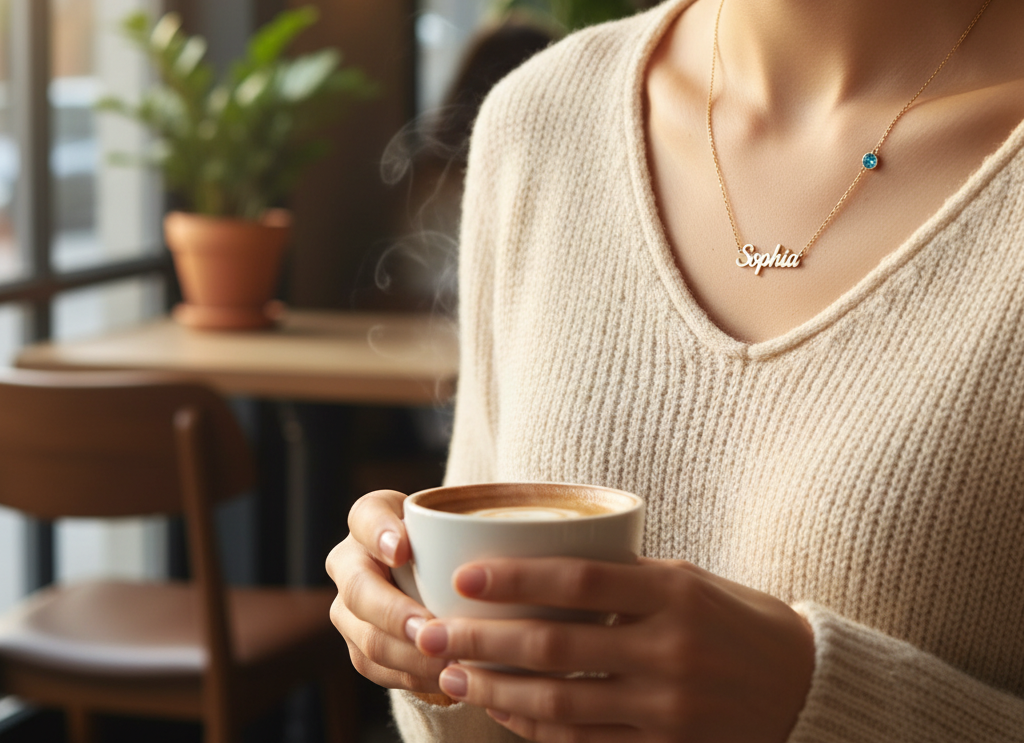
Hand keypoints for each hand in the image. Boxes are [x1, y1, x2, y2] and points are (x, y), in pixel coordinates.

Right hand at [326, 490, 447, 693]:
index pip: (365, 518)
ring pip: (367, 639)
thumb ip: (460, 521)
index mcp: (368, 519)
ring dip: (407, 655)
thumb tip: (495, 538)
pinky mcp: (358, 646)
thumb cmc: (446, 536)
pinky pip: (378, 669)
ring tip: (445, 661)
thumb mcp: (451, 518)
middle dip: (393, 613)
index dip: (379, 534)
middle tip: (428, 628)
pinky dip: (412, 677)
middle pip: (359, 590)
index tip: (401, 549)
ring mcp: (347, 608)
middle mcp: (348, 562)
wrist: (431, 569)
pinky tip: (444, 677)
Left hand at [411, 557, 814, 741]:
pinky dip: (537, 730)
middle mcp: (669, 650)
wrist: (803, 686)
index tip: (463, 577)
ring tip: (451, 678)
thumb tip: (540, 573)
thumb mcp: (685, 580)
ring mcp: (668, 708)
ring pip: (561, 703)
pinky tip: (503, 714)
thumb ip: (622, 579)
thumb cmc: (732, 617)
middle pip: (555, 646)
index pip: (579, 580)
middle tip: (431, 633)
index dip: (516, 578)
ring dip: (497, 692)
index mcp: (673, 592)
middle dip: (483, 641)